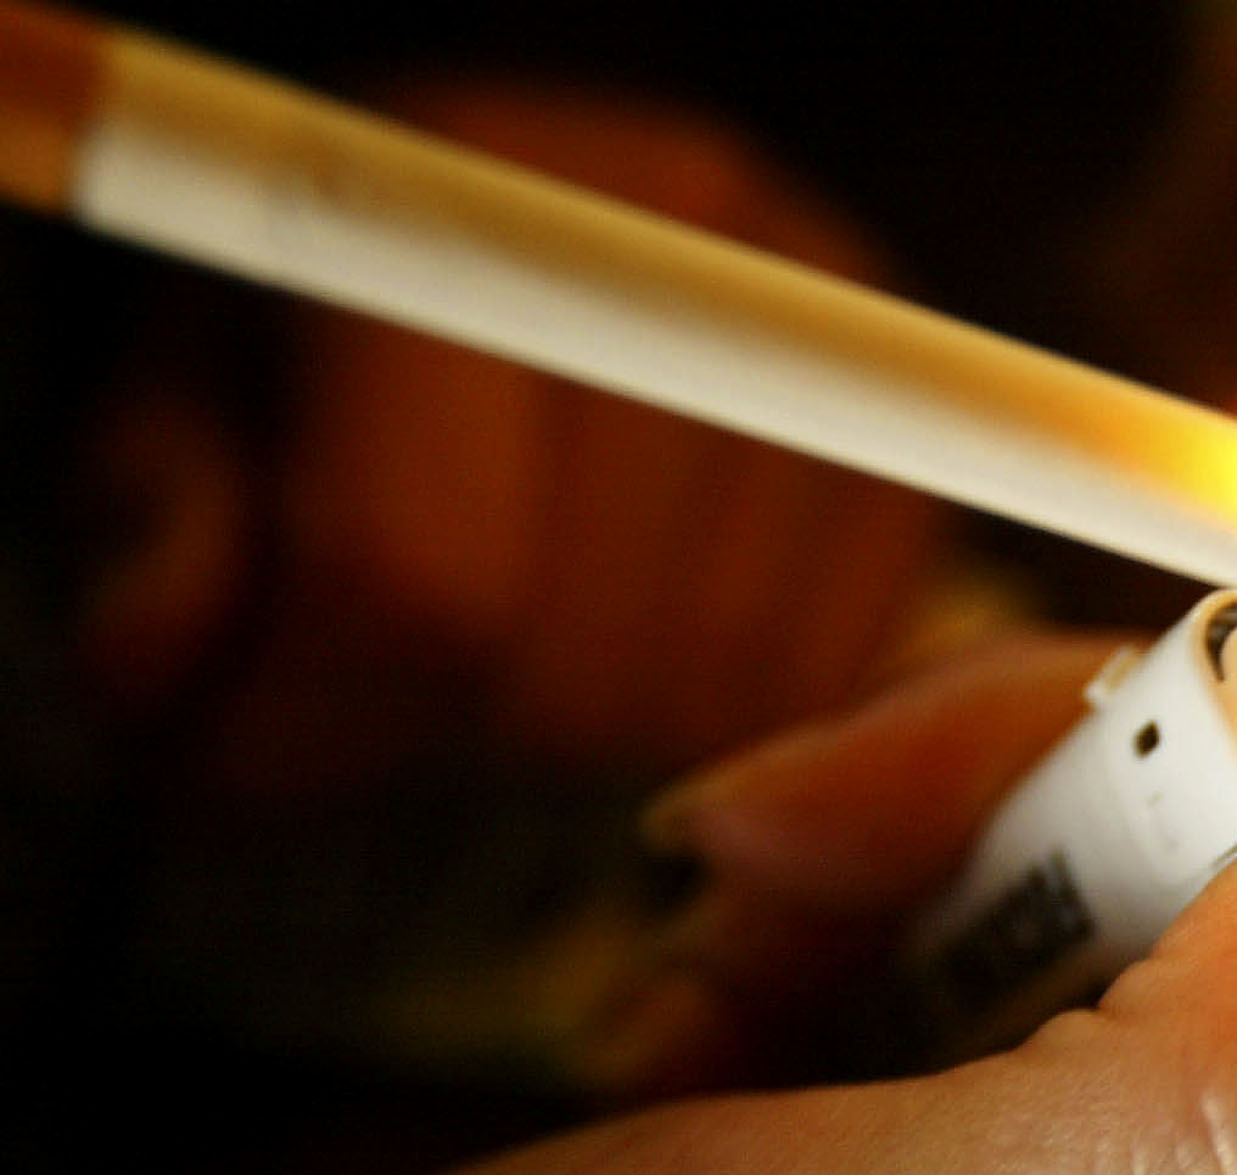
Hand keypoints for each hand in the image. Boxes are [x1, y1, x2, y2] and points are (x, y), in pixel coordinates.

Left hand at [77, 84, 951, 795]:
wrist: (524, 300)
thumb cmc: (325, 376)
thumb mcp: (192, 426)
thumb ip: (173, 532)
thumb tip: (165, 656)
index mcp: (466, 193)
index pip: (422, 569)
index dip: (319, 724)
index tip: (239, 781)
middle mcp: (695, 235)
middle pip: (582, 656)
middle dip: (456, 739)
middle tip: (377, 721)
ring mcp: (845, 335)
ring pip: (713, 694)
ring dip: (594, 743)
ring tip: (504, 673)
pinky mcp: (933, 440)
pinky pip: (831, 688)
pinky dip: (725, 716)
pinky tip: (634, 644)